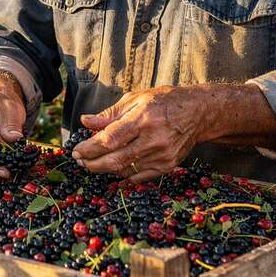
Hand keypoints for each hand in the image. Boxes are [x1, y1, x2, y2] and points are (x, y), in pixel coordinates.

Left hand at [71, 85, 215, 182]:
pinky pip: (139, 176)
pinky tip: (114, 168)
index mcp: (142, 119)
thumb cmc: (164, 101)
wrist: (198, 113)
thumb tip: (85, 121)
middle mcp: (153, 139)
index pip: (109, 139)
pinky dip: (123, 174)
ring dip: (105, 169)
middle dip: (92, 163)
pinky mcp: (168, 165)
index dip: (90, 148)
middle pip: (114, 159)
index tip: (76, 150)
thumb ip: (110, 114)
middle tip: (80, 161)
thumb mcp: (135, 99)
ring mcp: (162, 155)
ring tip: (93, 163)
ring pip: (125, 170)